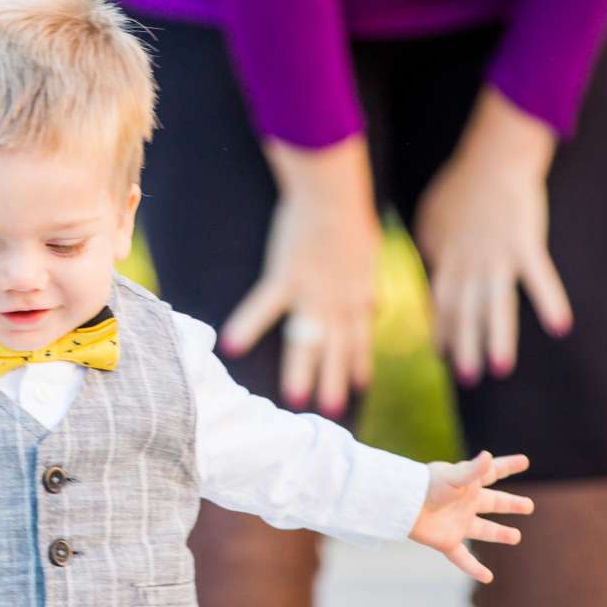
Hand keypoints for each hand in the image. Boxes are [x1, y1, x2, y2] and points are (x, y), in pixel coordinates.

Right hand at [221, 136, 381, 415]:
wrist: (334, 193)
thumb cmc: (351, 214)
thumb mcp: (370, 254)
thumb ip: (369, 285)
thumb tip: (375, 306)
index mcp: (358, 294)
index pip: (360, 338)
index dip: (359, 363)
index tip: (360, 387)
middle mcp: (338, 301)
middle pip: (336, 348)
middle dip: (334, 381)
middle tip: (331, 413)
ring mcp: (312, 292)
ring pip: (308, 339)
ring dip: (303, 371)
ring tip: (294, 400)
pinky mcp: (285, 276)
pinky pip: (264, 306)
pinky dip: (248, 325)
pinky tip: (232, 347)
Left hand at [409, 450, 532, 584]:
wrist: (403, 505)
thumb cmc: (426, 485)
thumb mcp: (452, 477)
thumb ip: (473, 471)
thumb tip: (489, 456)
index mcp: (468, 484)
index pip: (493, 473)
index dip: (508, 466)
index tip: (524, 461)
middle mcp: (465, 504)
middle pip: (493, 503)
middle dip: (511, 504)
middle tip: (529, 505)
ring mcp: (458, 523)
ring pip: (483, 529)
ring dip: (500, 533)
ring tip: (516, 537)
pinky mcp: (448, 541)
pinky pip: (463, 558)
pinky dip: (474, 569)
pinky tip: (488, 578)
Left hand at [414, 90, 571, 384]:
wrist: (493, 158)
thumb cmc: (461, 184)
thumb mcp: (430, 216)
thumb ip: (430, 246)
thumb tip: (429, 268)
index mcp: (446, 257)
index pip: (440, 302)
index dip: (441, 329)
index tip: (442, 355)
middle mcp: (469, 263)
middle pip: (465, 311)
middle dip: (465, 346)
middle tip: (466, 377)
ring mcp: (498, 256)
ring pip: (496, 305)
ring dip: (497, 339)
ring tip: (500, 369)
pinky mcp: (527, 245)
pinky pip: (541, 278)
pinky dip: (551, 301)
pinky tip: (561, 326)